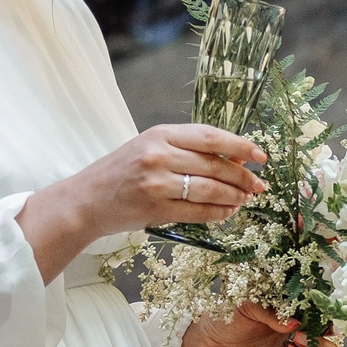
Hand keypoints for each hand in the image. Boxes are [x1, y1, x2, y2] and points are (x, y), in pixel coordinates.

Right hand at [18, 124, 263, 280]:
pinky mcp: (155, 208)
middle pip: (214, 164)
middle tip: (259, 185)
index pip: (210, 136)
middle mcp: (159, 155)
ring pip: (209, 189)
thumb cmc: (120, 172)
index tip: (260, 155)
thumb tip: (231, 159)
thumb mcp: (149, 148)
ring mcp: (156, 183)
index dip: (240, 146)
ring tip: (246, 200)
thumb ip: (184, 149)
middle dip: (242, 177)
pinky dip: (218, 213)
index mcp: (160, 133)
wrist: (86, 200)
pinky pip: (197, 212)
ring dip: (233, 196)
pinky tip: (227, 212)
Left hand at [176, 304, 336, 346]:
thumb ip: (274, 311)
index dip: (328, 326)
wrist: (203, 344)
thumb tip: (296, 323)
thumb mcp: (248, 304)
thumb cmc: (224, 318)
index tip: (318, 323)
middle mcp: (297, 345)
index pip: (326, 327)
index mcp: (295, 322)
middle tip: (293, 339)